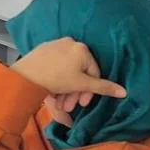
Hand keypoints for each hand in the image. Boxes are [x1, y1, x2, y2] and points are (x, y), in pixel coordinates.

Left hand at [12, 38, 126, 101]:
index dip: (90, 91)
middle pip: (79, 73)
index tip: (83, 104)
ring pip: (67, 72)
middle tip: (68, 107)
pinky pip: (56, 67)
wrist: (26, 75)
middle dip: (75, 93)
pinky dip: (56, 81)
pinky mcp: (43, 50)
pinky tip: (51, 94)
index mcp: (82, 48)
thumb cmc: (57, 78)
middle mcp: (70, 43)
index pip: (94, 72)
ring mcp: (55, 45)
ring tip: (58, 105)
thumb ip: (103, 87)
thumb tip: (124, 91)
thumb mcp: (81, 84)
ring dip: (65, 91)